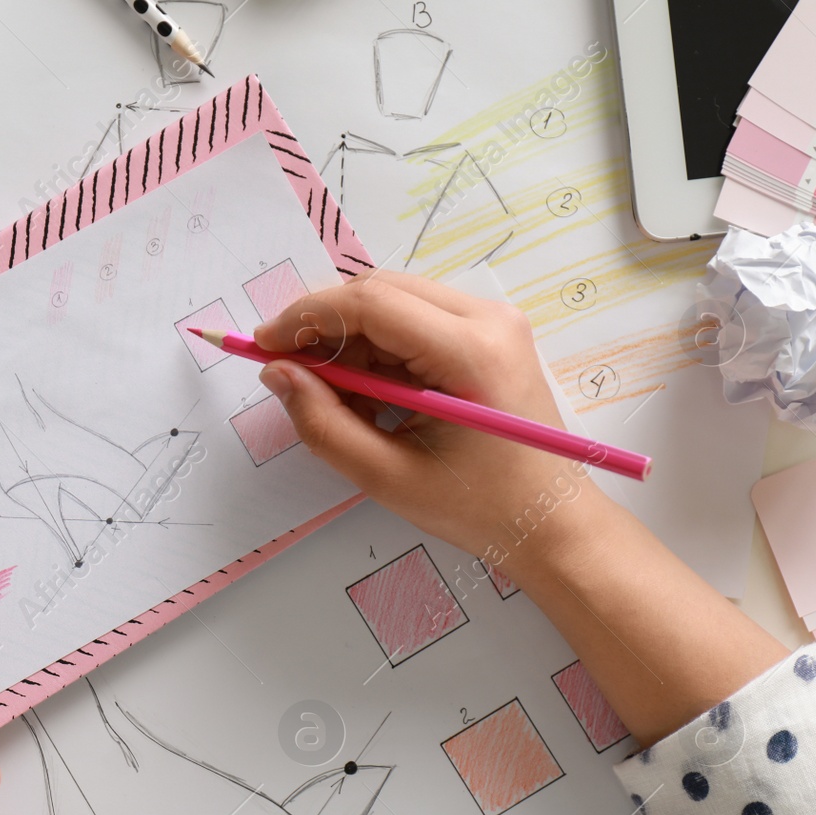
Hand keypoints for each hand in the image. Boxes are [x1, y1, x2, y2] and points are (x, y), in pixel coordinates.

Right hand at [255, 270, 614, 575]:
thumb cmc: (480, 508)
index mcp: (471, 352)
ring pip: (396, 302)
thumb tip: (278, 373)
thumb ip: (323, 423)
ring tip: (336, 398)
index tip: (264, 346)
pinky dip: (380, 349)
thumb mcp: (387, 476)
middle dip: (325, 327)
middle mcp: (489, 319)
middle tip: (290, 372)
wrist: (551, 521)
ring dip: (352, 340)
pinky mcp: (490, 335)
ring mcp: (494, 322)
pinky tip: (370, 396)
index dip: (306, 318)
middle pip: (381, 292)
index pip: (370, 304)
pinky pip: (417, 321)